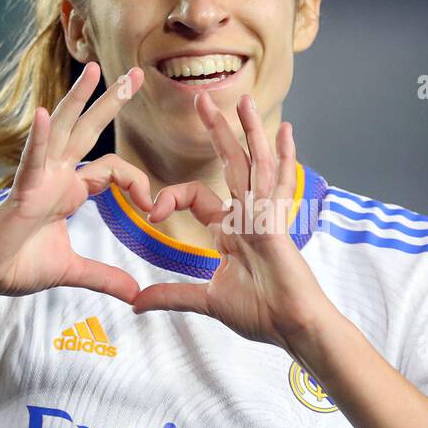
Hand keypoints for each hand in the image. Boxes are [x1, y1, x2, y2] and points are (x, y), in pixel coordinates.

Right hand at [0, 62, 153, 304]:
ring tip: (94, 69)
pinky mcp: (22, 191)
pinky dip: (39, 138)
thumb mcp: (74, 270)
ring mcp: (38, 178)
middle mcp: (56, 175)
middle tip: (136, 74)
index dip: (137, 182)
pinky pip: (32, 160)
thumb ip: (105, 277)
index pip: (112, 169)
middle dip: (112, 101)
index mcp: (69, 189)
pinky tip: (44, 114)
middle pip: (89, 130)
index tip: (152, 207)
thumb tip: (135, 293)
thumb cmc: (20, 265)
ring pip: (62, 131)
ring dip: (77, 99)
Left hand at [130, 92, 336, 351]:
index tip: (152, 211)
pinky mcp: (276, 224)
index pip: (197, 197)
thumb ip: (171, 295)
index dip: (172, 197)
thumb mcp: (205, 301)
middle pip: (232, 164)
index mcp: (231, 231)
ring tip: (244, 100)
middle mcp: (248, 216)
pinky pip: (276, 184)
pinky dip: (282, 157)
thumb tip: (135, 302)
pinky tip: (285, 131)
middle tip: (202, 99)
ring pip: (255, 164)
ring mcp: (265, 217)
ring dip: (249, 131)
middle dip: (218, 131)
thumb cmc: (261, 314)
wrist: (291, 328)